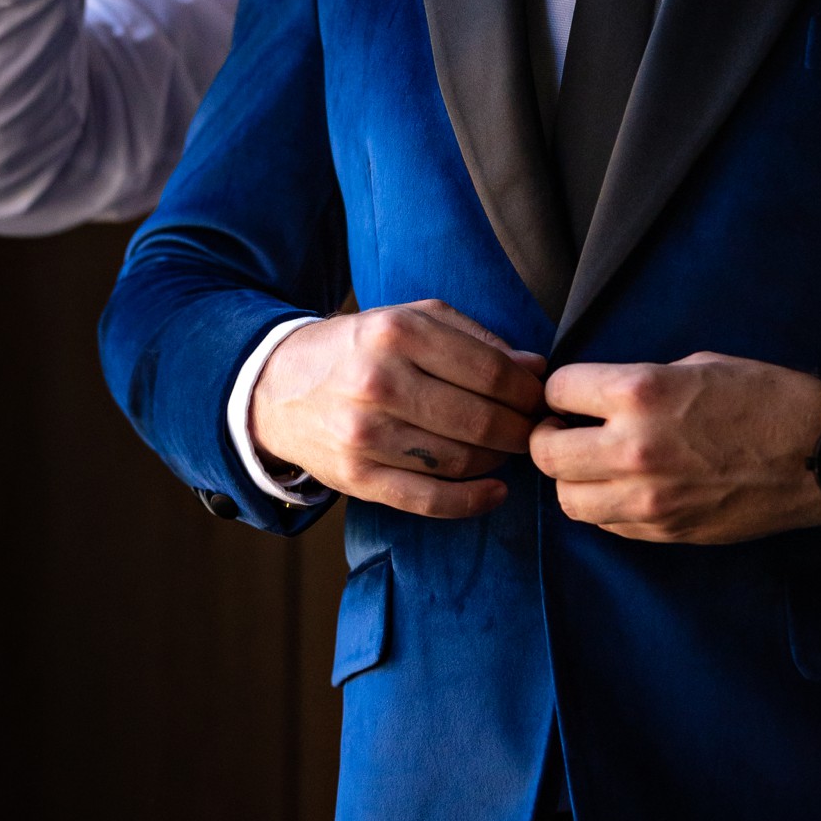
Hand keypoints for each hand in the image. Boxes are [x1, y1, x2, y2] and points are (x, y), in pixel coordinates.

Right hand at [250, 299, 545, 518]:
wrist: (279, 387)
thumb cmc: (359, 349)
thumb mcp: (410, 319)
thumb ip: (474, 338)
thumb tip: (535, 369)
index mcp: (397, 331)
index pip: (491, 371)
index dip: (528, 391)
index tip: (541, 398)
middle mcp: (379, 381)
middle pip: (481, 419)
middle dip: (520, 428)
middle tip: (534, 429)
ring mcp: (365, 434)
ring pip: (461, 460)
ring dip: (498, 460)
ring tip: (508, 450)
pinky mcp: (357, 477)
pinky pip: (429, 499)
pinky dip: (472, 501)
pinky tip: (496, 492)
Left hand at [530, 353, 820, 542]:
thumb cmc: (764, 397)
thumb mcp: (694, 366)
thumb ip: (637, 384)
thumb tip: (596, 399)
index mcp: (640, 393)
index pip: (557, 391)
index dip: (561, 390)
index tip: (572, 394)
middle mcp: (634, 449)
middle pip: (545, 453)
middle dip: (549, 436)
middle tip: (567, 429)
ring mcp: (648, 499)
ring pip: (567, 499)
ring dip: (573, 478)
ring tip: (595, 463)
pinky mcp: (664, 532)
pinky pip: (606, 524)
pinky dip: (605, 506)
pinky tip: (626, 487)